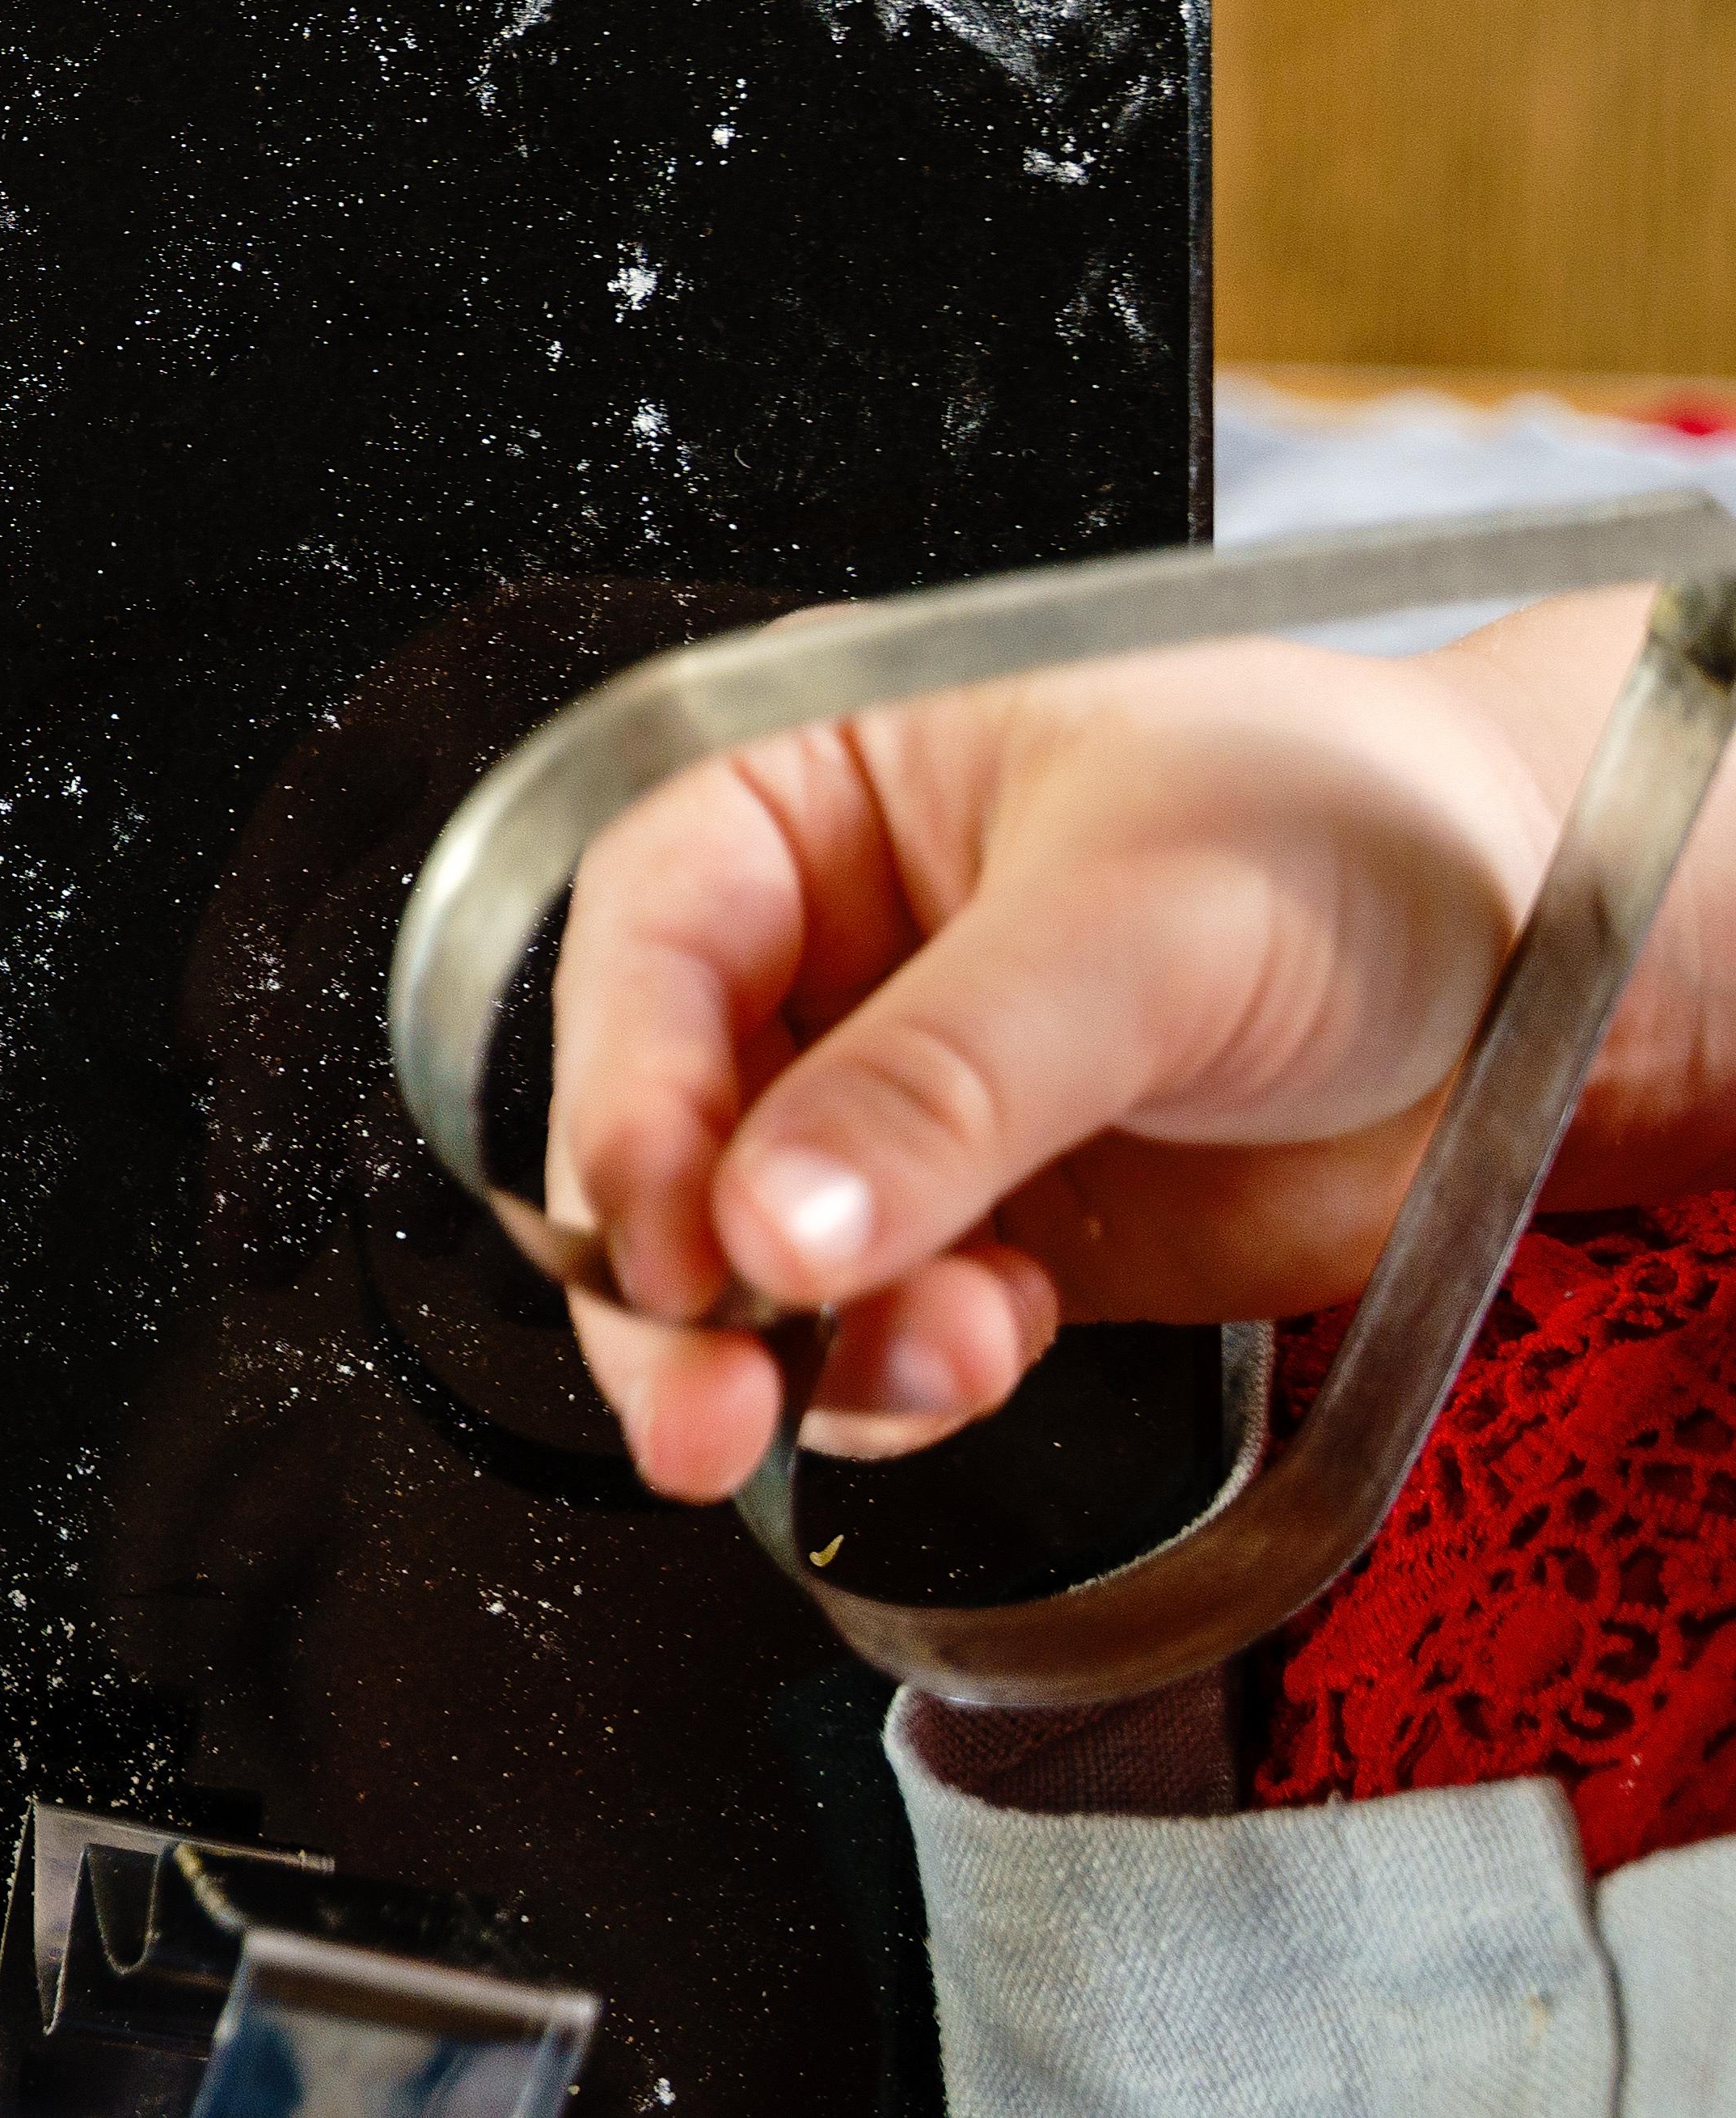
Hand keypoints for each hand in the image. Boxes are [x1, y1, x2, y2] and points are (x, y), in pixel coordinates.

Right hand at [544, 589, 1722, 1501]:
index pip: (643, 942)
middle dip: (670, 1278)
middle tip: (702, 1404)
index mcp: (800, 790)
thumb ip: (953, 1074)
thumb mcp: (1143, 922)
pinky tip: (986, 1352)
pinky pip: (873, 1328)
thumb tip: (774, 1221)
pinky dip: (907, 1371)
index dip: (626, 1095)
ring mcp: (891, 1101)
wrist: (1568, 966)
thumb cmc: (1358, 838)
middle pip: (655, 1120)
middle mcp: (817, 945)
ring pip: (746, 1251)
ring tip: (926, 1369)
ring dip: (795, 1347)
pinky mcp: (981, 1231)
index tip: (668, 1238)